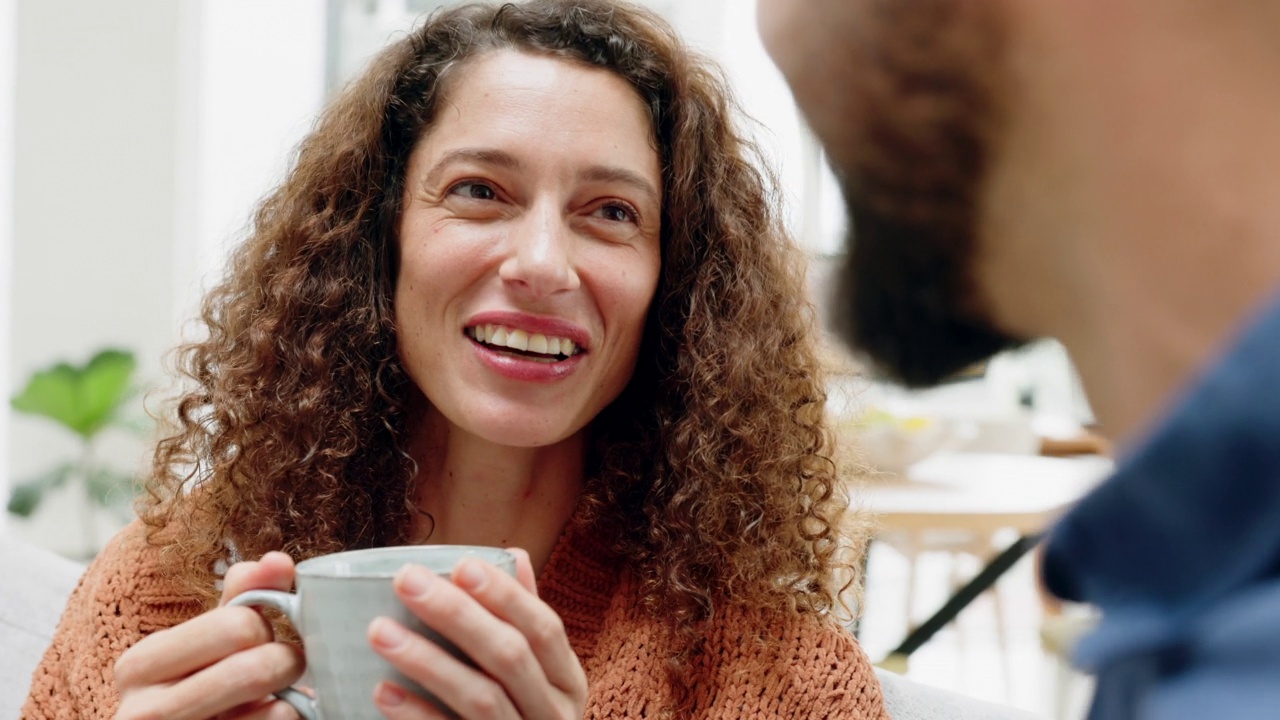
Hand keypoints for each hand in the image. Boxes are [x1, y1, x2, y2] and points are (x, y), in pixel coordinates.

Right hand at [114, 552, 305, 719]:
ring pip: (276, 711)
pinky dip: (291, 719)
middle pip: (255, 668)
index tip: (260, 640)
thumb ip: (241, 597)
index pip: (235, 624)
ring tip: (283, 699)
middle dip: (286, 662)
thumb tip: (278, 561)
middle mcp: (145, 711)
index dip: (264, 628)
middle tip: (284, 669)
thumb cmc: (195, 691)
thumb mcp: (206, 643)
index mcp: (141, 664)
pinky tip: (274, 716)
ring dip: (293, 699)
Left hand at [367, 548, 587, 718]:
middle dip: (457, 614)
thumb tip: (514, 555)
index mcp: (567, 683)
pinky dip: (417, 715)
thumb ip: (524, 624)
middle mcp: (554, 716)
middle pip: (510, 657)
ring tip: (379, 631)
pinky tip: (381, 690)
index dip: (505, 595)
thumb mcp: (539, 678)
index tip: (461, 564)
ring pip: (481, 699)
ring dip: (428, 660)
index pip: (545, 628)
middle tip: (405, 581)